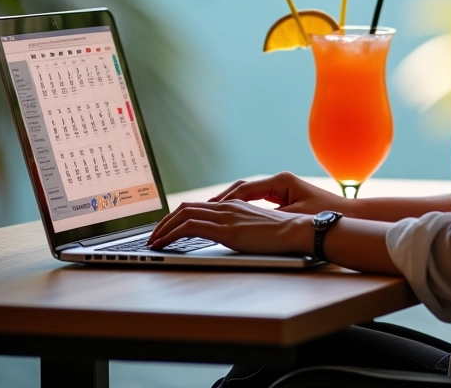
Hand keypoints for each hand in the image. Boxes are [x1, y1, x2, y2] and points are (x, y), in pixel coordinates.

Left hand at [147, 198, 312, 254]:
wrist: (297, 231)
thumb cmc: (283, 234)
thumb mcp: (257, 229)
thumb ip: (242, 229)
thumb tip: (232, 239)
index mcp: (234, 206)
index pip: (198, 206)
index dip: (178, 216)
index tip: (167, 229)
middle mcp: (227, 207)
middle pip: (186, 207)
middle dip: (165, 221)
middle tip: (154, 236)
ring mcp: (226, 216)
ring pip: (183, 215)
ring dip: (163, 228)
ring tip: (153, 243)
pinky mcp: (226, 230)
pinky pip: (190, 227)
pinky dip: (171, 234)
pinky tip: (164, 245)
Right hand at [209, 171, 347, 215]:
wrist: (346, 215)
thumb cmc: (323, 216)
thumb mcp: (294, 218)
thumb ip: (270, 218)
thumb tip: (247, 220)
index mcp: (280, 182)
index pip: (245, 190)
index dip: (225, 201)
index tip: (209, 210)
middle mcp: (279, 180)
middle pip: (242, 188)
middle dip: (222, 199)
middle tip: (202, 210)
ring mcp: (280, 187)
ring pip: (247, 192)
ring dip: (230, 202)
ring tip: (210, 212)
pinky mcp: (283, 195)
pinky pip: (256, 199)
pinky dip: (242, 205)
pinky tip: (231, 216)